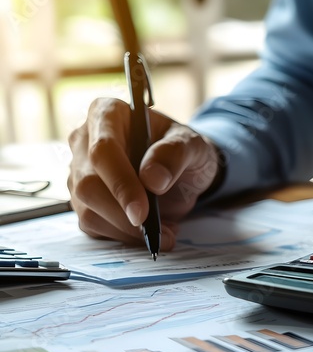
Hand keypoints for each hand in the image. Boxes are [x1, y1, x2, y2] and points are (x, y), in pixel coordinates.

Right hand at [68, 98, 221, 250]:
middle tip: (155, 231)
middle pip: (88, 184)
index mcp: (107, 114)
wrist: (183, 171)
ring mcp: (80, 173)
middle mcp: (85, 142)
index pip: (103, 150)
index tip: (141, 211)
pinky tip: (147, 233)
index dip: (120, 183)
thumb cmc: (183, 150)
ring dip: (125, 230)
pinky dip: (122, 237)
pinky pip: (93, 226)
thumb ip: (174, 155)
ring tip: (163, 232)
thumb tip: (152, 180)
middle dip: (121, 214)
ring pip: (87, 210)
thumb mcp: (192, 145)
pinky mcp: (85, 201)